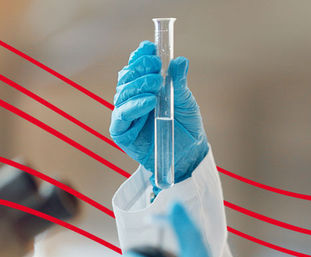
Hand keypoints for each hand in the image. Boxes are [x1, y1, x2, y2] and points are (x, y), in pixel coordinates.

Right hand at [109, 41, 209, 184]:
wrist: (188, 154)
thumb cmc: (185, 126)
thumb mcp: (185, 101)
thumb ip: (179, 82)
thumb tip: (180, 60)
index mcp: (144, 88)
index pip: (136, 67)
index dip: (140, 56)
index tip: (150, 47)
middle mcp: (131, 98)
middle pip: (126, 78)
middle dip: (139, 68)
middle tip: (156, 65)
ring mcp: (125, 115)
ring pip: (122, 93)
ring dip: (138, 85)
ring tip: (157, 83)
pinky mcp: (122, 132)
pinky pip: (122, 115)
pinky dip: (134, 106)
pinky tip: (149, 101)